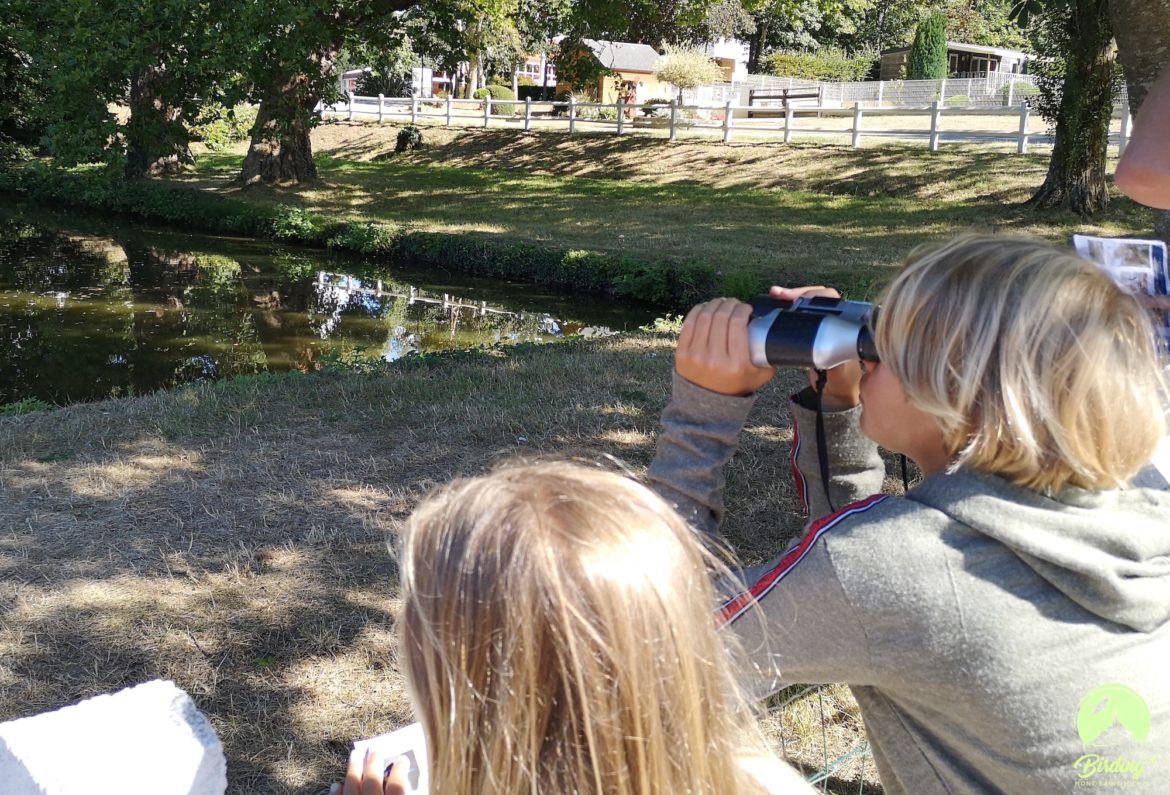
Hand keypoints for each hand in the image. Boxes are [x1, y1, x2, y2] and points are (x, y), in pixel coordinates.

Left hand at [339, 750, 409, 794]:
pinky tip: (336, 785)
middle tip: (375, 749)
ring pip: (352, 786)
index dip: (400, 771)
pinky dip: (337, 792)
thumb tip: (410, 785)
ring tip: (354, 754)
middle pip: (372, 781)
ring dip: (353, 770)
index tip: (403, 759)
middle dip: (373, 763)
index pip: (397, 785)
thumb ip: (405, 793)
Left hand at [675, 297, 774, 395]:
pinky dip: (699, 310)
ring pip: (705, 316)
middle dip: (730, 304)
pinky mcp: (681, 352)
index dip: (743, 309)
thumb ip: (771, 356)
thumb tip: (776, 331)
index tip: (746, 308)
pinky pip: (689, 323)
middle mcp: (714, 358)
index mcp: (736, 363)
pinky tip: (707, 307)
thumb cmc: (736, 386)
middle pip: (721, 316)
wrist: (707, 404)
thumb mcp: (760, 375)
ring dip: (715, 304)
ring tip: (722, 303)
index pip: (737, 322)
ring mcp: (695, 355)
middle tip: (735, 303)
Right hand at [769, 285, 860, 410]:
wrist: (836, 390)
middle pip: (817, 296)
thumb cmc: (842, 380)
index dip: (816, 296)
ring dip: (791, 295)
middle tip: (781, 294)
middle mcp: (836, 320)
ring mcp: (823, 323)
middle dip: (799, 292)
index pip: (832, 300)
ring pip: (807, 301)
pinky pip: (800, 311)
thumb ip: (836, 367)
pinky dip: (788, 304)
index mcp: (846, 325)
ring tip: (776, 293)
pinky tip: (777, 300)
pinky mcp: (812, 329)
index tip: (800, 300)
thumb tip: (828, 358)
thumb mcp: (839, 373)